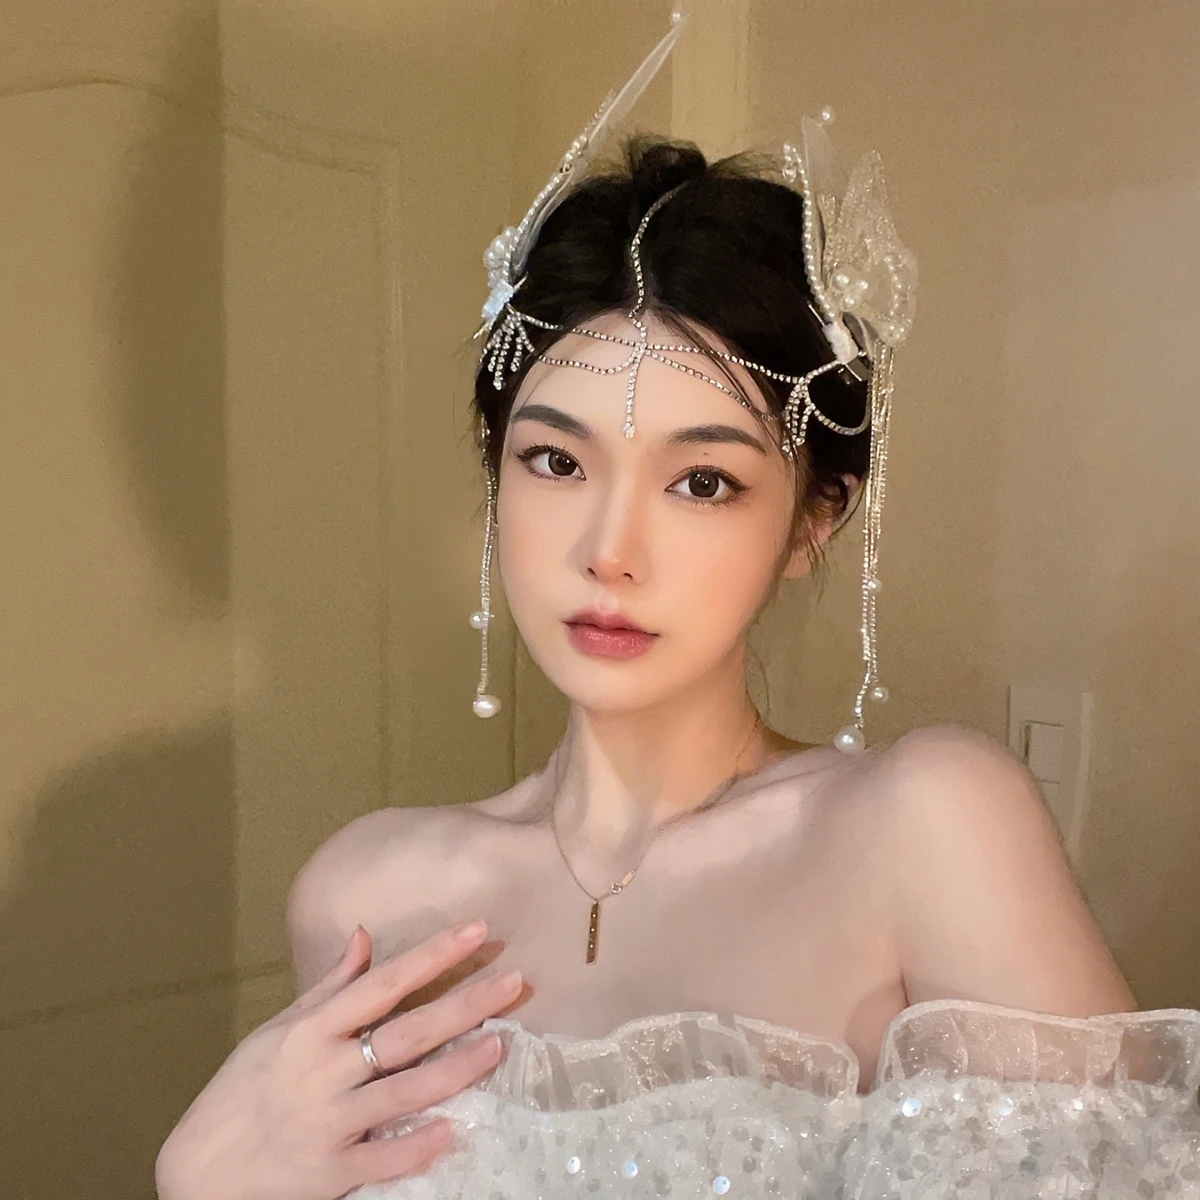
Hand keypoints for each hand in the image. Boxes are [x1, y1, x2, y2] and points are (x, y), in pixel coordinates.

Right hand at [156, 920, 519, 1199]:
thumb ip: (329, 986)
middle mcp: (324, 1072)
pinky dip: (417, 1145)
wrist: (197, 1173)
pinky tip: (453, 1129)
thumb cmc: (241, 1092)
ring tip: (500, 1045)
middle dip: (464, 1004)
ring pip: (405, 1091)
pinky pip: (383, 1158)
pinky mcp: (330, 1173)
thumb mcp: (278, 1031)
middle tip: (515, 980)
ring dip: (457, 1069)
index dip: (431, 955)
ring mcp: (329, 1124)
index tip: (476, 929)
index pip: (383, 983)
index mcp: (311, 1032)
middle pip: (407, 1033)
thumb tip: (365, 933)